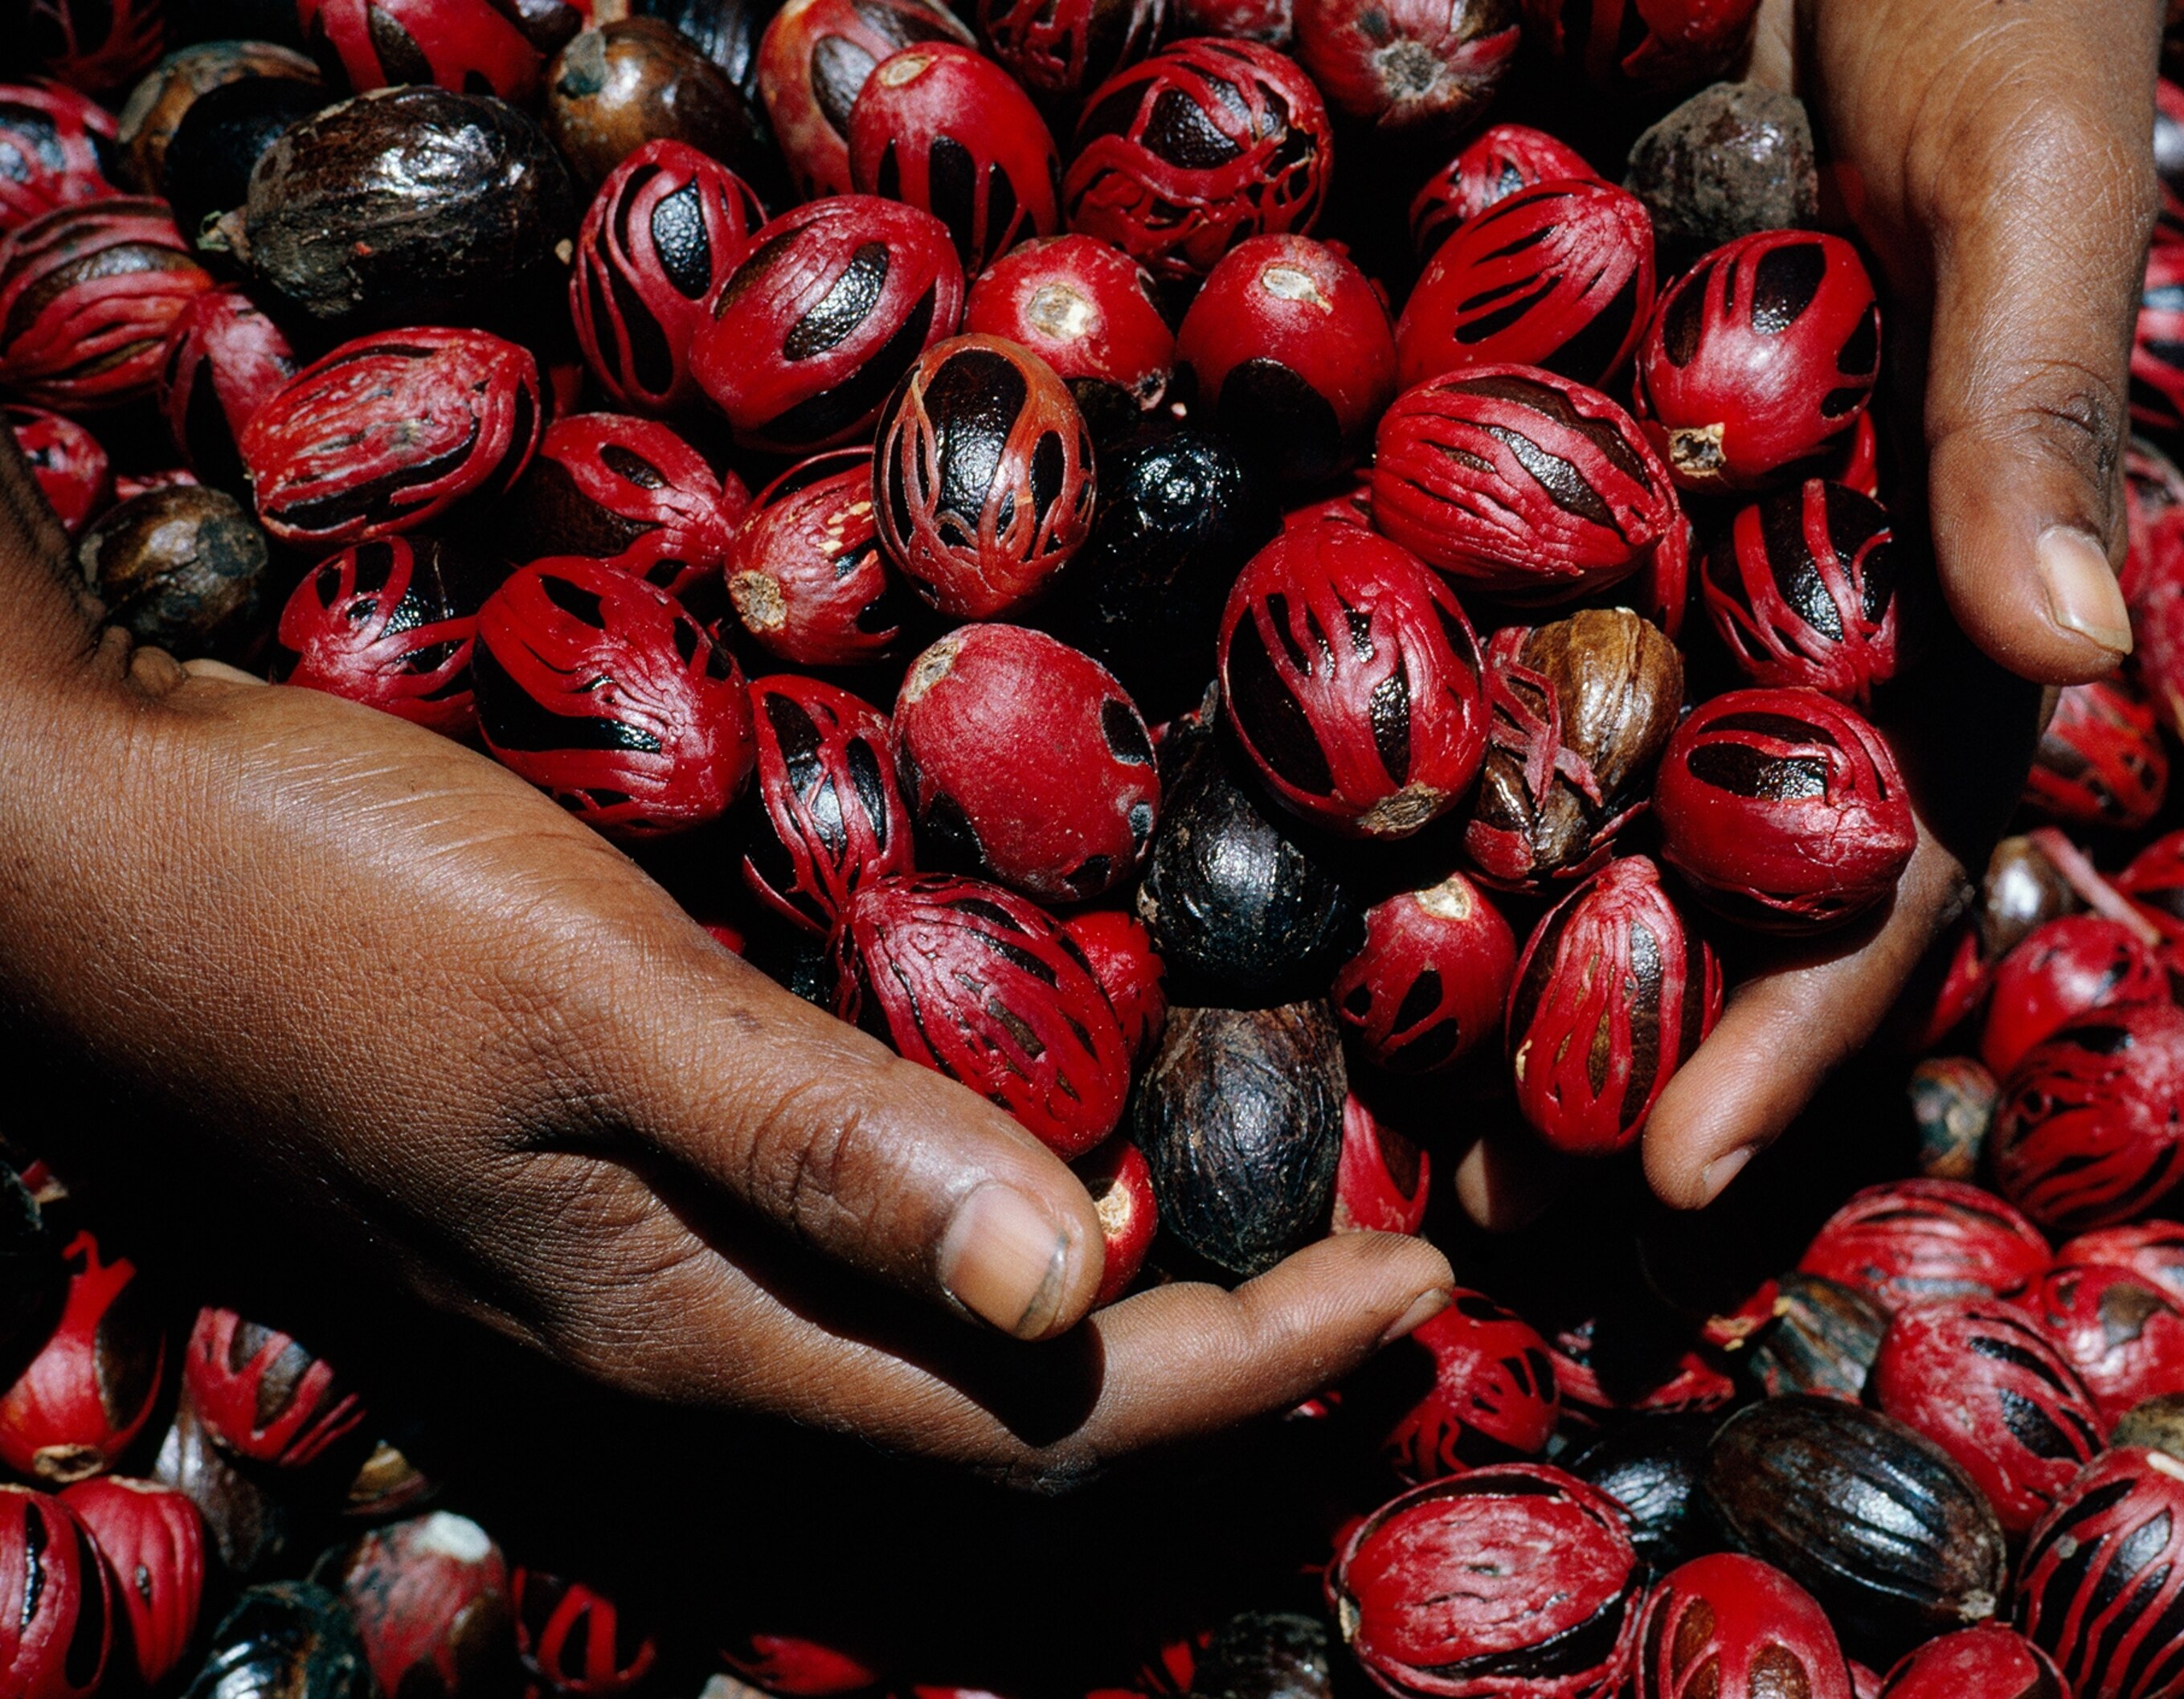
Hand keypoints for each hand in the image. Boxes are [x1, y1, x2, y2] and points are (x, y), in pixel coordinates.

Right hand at [0, 450, 1450, 1486]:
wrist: (84, 881)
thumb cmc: (322, 904)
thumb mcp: (581, 997)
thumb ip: (817, 1140)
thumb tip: (1066, 1275)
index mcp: (690, 1328)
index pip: (1044, 1411)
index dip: (1250, 1364)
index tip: (1410, 1284)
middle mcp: (671, 1370)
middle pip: (1004, 1454)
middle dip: (1215, 1396)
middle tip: (1374, 1303)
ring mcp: (617, 1329)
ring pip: (925, 1421)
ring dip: (1110, 1376)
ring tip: (1257, 1291)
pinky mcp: (581, 1252)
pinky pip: (837, 1347)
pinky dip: (981, 1309)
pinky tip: (1025, 1235)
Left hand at [1462, 0, 2160, 1222]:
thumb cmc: (1983, 1)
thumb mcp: (2029, 183)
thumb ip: (2035, 401)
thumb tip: (2075, 643)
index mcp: (1915, 601)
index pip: (1869, 865)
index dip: (1792, 1029)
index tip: (1671, 1168)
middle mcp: (1763, 606)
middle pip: (1678, 879)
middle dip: (1592, 1054)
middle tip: (1470, 1214)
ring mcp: (1619, 541)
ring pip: (1540, 784)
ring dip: (1454, 952)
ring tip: (1343, 1104)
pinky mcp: (1493, 451)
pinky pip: (1421, 611)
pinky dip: (1352, 740)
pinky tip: (1251, 855)